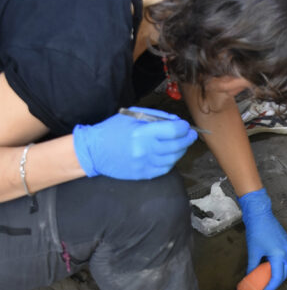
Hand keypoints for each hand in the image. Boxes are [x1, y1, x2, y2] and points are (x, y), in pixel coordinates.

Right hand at [72, 107, 196, 179]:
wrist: (93, 151)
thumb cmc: (112, 130)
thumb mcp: (132, 116)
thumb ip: (156, 117)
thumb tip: (176, 122)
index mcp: (141, 133)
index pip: (173, 131)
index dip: (183, 128)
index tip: (185, 126)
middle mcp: (145, 150)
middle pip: (177, 145)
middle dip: (187, 138)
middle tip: (190, 134)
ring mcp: (145, 164)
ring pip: (174, 158)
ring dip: (181, 150)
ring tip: (180, 143)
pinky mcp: (143, 174)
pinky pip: (165, 168)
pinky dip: (171, 160)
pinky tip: (169, 154)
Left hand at [239, 188, 286, 289]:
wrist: (260, 214)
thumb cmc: (256, 232)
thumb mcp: (253, 251)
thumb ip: (252, 267)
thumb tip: (249, 277)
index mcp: (279, 255)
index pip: (277, 277)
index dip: (271, 286)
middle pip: (285, 273)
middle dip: (277, 281)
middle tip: (267, 286)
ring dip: (283, 273)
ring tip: (272, 277)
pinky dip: (284, 265)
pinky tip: (275, 265)